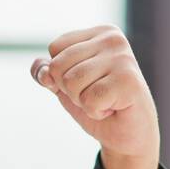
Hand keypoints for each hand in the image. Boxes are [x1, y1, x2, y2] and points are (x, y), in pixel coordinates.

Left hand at [30, 25, 160, 168]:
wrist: (126, 135)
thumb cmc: (99, 105)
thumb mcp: (66, 87)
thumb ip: (48, 74)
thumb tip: (40, 69)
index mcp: (100, 33)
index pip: (55, 48)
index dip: (61, 74)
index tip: (87, 82)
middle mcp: (113, 39)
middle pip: (59, 66)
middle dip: (70, 90)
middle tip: (96, 95)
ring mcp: (123, 58)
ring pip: (71, 82)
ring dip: (83, 102)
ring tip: (105, 101)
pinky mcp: (129, 81)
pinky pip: (89, 100)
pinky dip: (95, 112)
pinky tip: (113, 109)